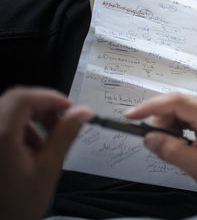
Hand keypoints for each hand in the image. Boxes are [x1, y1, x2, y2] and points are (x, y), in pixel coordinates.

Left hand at [0, 87, 92, 219]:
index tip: (70, 109)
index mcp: (0, 135)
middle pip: (15, 101)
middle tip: (62, 123)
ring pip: (8, 111)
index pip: (23, 98)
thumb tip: (83, 111)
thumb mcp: (48, 168)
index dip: (49, 97)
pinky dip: (18, 130)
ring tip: (46, 144)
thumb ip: (65, 135)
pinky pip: (1, 125)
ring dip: (31, 120)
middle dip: (42, 108)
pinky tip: (30, 151)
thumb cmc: (19, 202)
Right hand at [126, 92, 196, 196]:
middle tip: (155, 141)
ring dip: (168, 124)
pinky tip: (181, 140)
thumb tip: (148, 137)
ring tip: (176, 145)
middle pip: (175, 102)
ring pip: (178, 107)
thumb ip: (170, 150)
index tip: (131, 115)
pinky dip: (176, 124)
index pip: (175, 101)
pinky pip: (185, 112)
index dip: (150, 106)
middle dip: (160, 120)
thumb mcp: (196, 165)